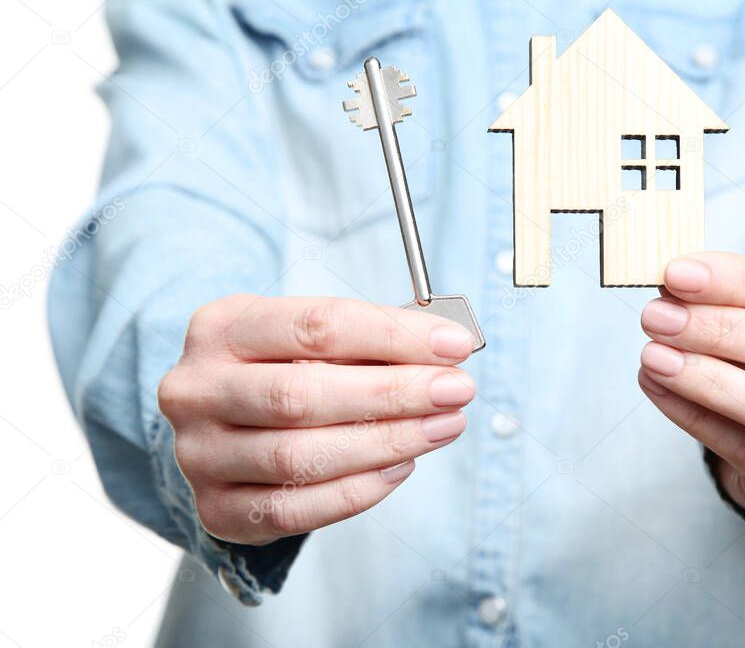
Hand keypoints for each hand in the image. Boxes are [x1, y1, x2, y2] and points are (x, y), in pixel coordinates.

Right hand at [158, 295, 476, 544]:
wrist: (221, 427)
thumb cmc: (281, 369)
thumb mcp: (309, 337)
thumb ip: (368, 340)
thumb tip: (445, 349)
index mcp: (221, 327)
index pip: (315, 325)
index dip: (392, 336)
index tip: (454, 345)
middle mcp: (196, 389)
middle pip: (302, 395)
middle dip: (394, 393)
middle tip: (456, 391)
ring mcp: (199, 454)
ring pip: (298, 457)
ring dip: (386, 443)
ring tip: (442, 427)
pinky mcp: (216, 509)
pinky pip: (294, 510)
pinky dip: (357, 491)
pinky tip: (400, 467)